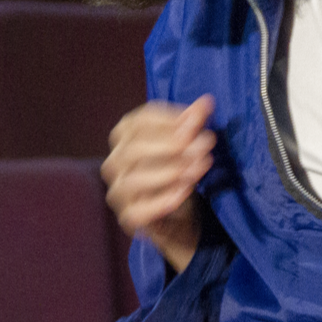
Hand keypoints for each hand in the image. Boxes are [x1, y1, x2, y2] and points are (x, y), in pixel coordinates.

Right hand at [102, 96, 215, 272]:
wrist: (178, 219)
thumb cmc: (177, 175)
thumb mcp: (187, 147)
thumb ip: (192, 124)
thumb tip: (206, 102)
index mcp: (123, 140)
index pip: (136, 123)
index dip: (167, 119)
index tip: (198, 119)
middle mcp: (114, 164)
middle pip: (133, 149)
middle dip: (172, 144)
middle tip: (206, 142)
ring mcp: (118, 192)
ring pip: (134, 180)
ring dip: (172, 170)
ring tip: (202, 164)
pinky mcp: (128, 218)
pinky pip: (139, 210)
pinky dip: (163, 200)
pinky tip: (187, 190)